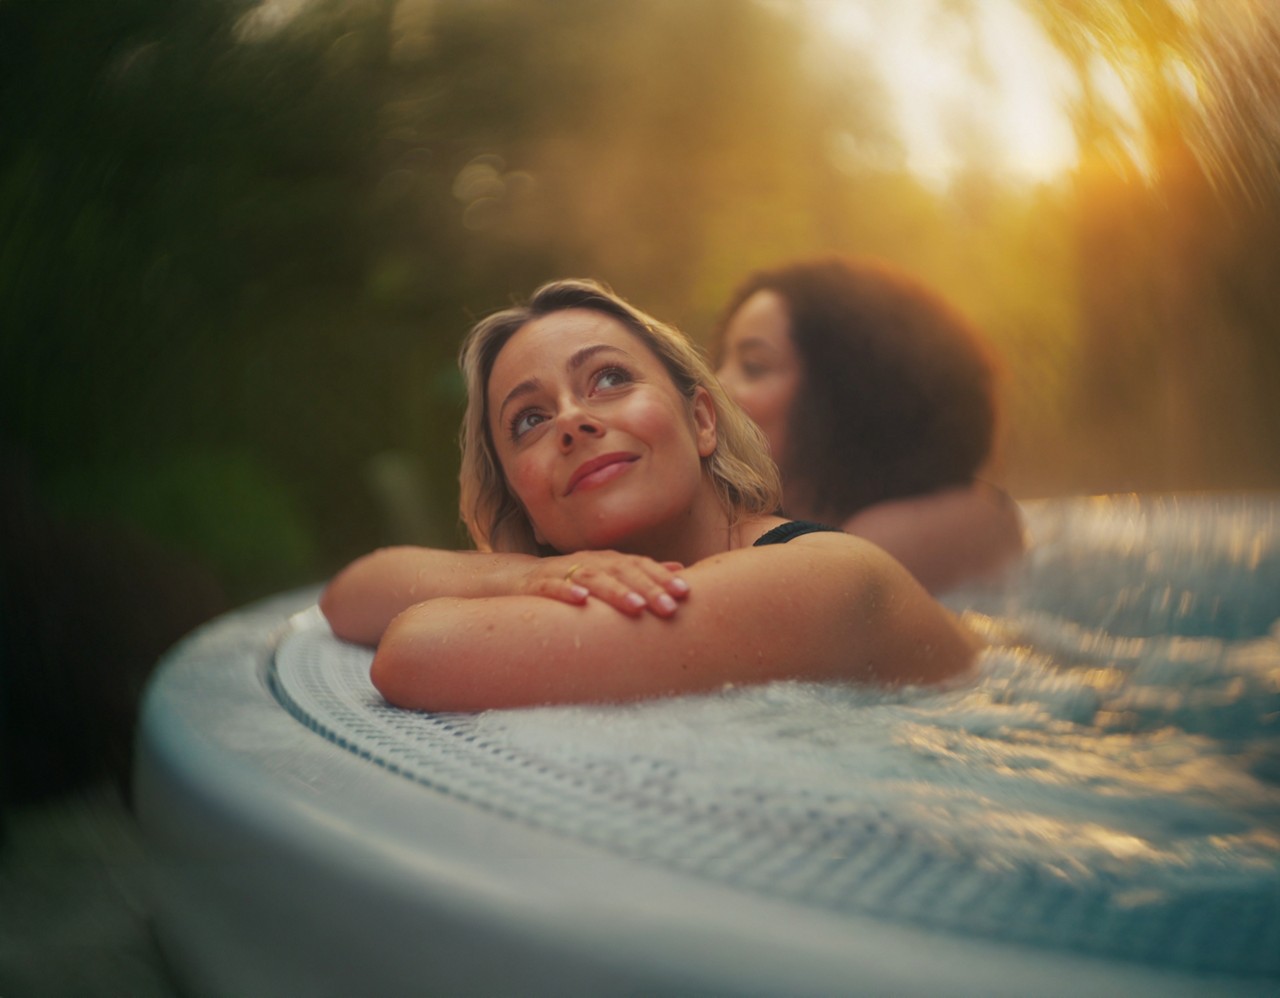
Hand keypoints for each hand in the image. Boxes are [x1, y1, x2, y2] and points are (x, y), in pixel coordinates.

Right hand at [522, 551, 689, 616]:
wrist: (515, 579)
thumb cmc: (569, 581)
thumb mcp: (607, 576)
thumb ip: (641, 573)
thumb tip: (680, 570)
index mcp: (606, 561)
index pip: (638, 565)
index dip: (661, 577)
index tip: (684, 592)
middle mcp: (587, 562)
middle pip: (621, 571)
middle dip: (647, 588)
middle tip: (670, 607)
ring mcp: (562, 572)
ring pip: (591, 578)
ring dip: (615, 591)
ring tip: (636, 606)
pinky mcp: (537, 585)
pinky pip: (552, 587)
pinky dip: (567, 592)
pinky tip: (582, 601)